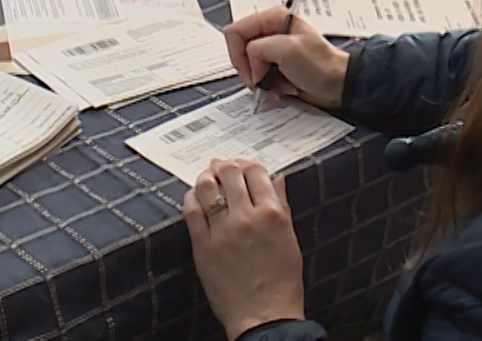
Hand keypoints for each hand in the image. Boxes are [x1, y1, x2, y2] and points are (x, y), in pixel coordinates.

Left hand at [185, 161, 305, 338]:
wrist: (265, 317)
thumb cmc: (282, 282)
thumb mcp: (290, 240)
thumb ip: (282, 206)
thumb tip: (278, 179)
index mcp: (272, 215)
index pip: (256, 172)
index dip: (247, 164)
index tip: (243, 166)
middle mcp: (247, 217)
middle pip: (229, 174)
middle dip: (225, 165)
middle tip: (222, 166)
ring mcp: (223, 231)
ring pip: (207, 187)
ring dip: (206, 176)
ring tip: (207, 177)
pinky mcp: (203, 246)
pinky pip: (191, 211)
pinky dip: (191, 197)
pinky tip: (193, 196)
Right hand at [222, 8, 347, 108]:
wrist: (339, 86)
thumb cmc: (322, 65)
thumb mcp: (288, 50)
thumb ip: (258, 49)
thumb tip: (250, 62)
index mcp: (272, 18)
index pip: (235, 31)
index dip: (240, 54)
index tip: (253, 71)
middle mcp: (270, 31)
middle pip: (239, 49)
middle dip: (251, 70)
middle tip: (264, 80)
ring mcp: (272, 49)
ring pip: (247, 65)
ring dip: (260, 80)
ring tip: (278, 85)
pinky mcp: (275, 65)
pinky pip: (257, 75)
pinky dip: (266, 86)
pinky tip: (281, 88)